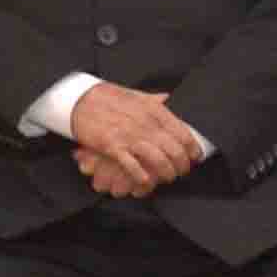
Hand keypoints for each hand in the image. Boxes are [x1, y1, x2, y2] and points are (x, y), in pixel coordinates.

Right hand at [65, 84, 208, 200]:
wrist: (81, 99)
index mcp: (154, 110)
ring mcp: (130, 136)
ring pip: (159, 160)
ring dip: (166, 173)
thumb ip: (155, 100)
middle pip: (174, 150)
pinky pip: (134, 166)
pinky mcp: (114, 147)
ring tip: (168, 178)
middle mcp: (146, 123)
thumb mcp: (137, 95)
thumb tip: (170, 99)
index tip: (195, 157)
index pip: (182, 133)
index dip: (192, 148)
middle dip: (182, 165)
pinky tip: (147, 182)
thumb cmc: (109, 97)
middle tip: (182, 171)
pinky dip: (143, 177)